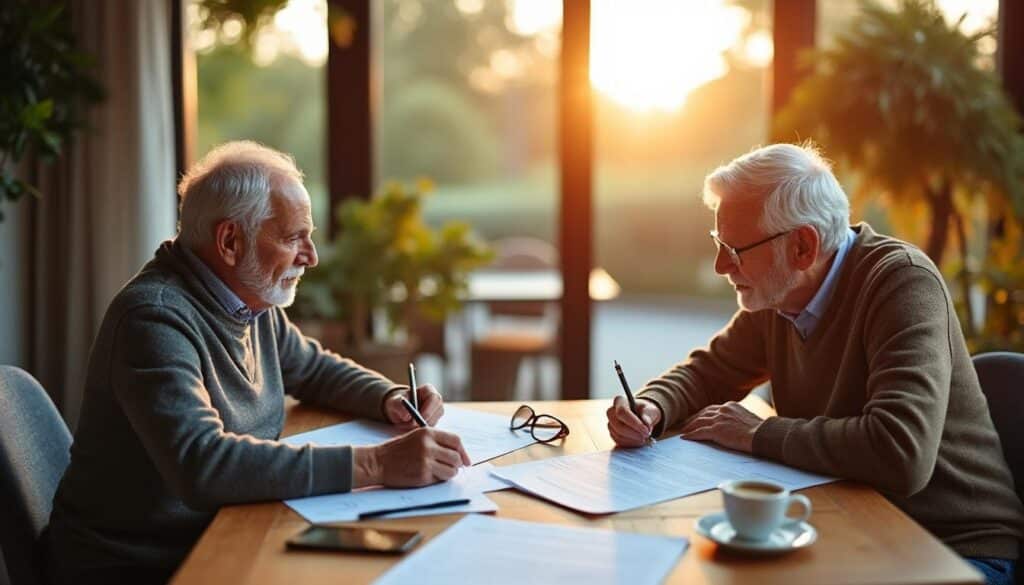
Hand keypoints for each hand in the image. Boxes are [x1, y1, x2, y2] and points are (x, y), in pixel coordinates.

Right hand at [353, 427, 470, 487]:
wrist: (377, 462)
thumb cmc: (397, 451)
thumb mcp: (417, 438)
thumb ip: (436, 443)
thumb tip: (459, 456)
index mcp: (428, 433)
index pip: (456, 440)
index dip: (463, 452)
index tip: (465, 460)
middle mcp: (428, 445)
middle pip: (456, 457)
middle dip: (456, 465)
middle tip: (450, 468)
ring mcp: (426, 460)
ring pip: (452, 470)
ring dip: (449, 473)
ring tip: (438, 472)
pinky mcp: (422, 474)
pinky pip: (441, 479)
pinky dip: (438, 480)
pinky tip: (428, 476)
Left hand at [384, 384, 444, 427]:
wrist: (399, 411)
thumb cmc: (398, 403)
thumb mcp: (394, 403)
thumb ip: (399, 407)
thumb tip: (407, 416)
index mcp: (428, 390)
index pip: (433, 398)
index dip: (426, 410)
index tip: (415, 419)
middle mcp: (436, 400)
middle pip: (437, 412)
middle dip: (423, 420)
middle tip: (409, 425)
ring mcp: (437, 411)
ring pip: (433, 422)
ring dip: (420, 426)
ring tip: (405, 424)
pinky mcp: (435, 421)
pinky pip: (430, 428)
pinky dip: (420, 430)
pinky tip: (411, 427)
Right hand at [606, 395, 660, 446]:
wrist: (642, 416)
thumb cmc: (645, 410)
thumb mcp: (650, 409)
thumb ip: (648, 415)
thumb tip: (646, 424)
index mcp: (620, 401)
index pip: (622, 412)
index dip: (634, 423)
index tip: (646, 430)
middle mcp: (611, 412)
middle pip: (619, 426)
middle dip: (634, 433)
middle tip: (647, 436)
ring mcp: (611, 424)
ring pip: (619, 436)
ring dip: (634, 439)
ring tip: (645, 438)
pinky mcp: (613, 434)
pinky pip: (620, 442)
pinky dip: (632, 443)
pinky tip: (640, 440)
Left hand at [679, 401, 763, 452]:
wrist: (762, 435)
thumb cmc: (760, 431)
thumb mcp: (747, 419)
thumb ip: (737, 419)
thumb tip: (735, 426)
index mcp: (730, 406)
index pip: (712, 409)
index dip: (703, 414)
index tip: (697, 418)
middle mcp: (723, 410)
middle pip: (703, 413)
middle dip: (693, 419)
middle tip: (685, 424)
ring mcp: (719, 419)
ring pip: (699, 422)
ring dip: (689, 427)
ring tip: (683, 431)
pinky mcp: (717, 430)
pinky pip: (699, 432)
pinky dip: (691, 435)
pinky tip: (685, 438)